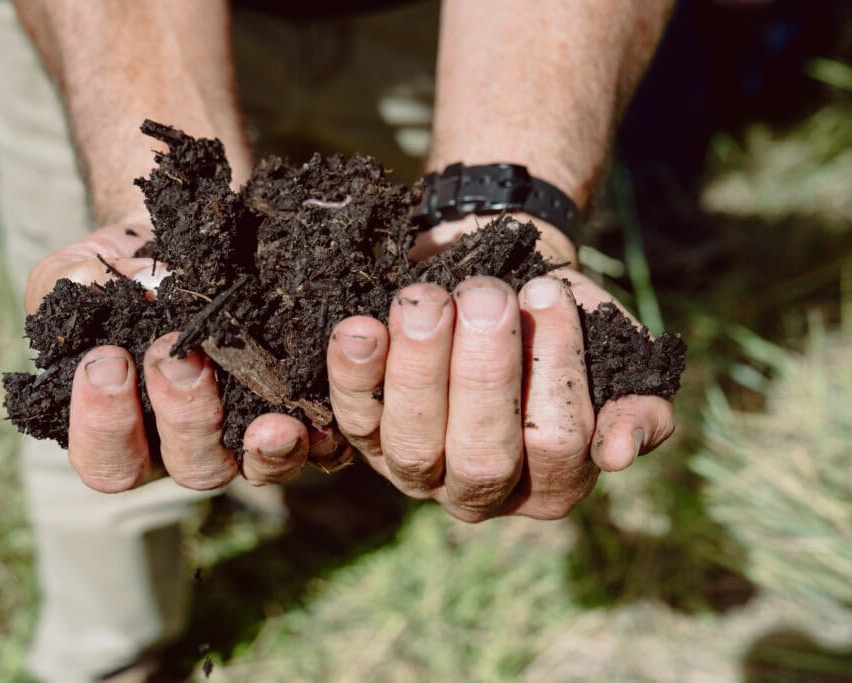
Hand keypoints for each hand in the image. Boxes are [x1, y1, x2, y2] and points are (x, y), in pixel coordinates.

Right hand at [25, 222, 339, 492]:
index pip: (108, 460)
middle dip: (183, 417)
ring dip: (264, 446)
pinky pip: (323, 446)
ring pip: (257, 468)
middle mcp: (192, 446)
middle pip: (190, 469)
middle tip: (177, 358)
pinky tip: (324, 409)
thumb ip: (75, 281)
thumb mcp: (90, 266)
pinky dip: (325, 432)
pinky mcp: (307, 421)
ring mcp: (251, 439)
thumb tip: (114, 285)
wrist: (193, 243)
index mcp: (130, 431)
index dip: (104, 425)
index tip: (107, 361)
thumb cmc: (128, 270)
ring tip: (270, 417)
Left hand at [325, 221, 674, 521]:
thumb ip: (635, 403)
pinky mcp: (361, 437)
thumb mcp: (611, 354)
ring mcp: (415, 468)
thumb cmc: (554, 320)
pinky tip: (361, 327)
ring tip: (426, 300)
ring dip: (418, 366)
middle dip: (484, 372)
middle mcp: (479, 490)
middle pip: (483, 455)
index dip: (555, 368)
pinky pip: (352, 414)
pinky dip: (353, 371)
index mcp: (550, 483)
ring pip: (412, 441)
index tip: (547, 292)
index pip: (559, 444)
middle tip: (486, 295)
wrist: (491, 277)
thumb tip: (615, 453)